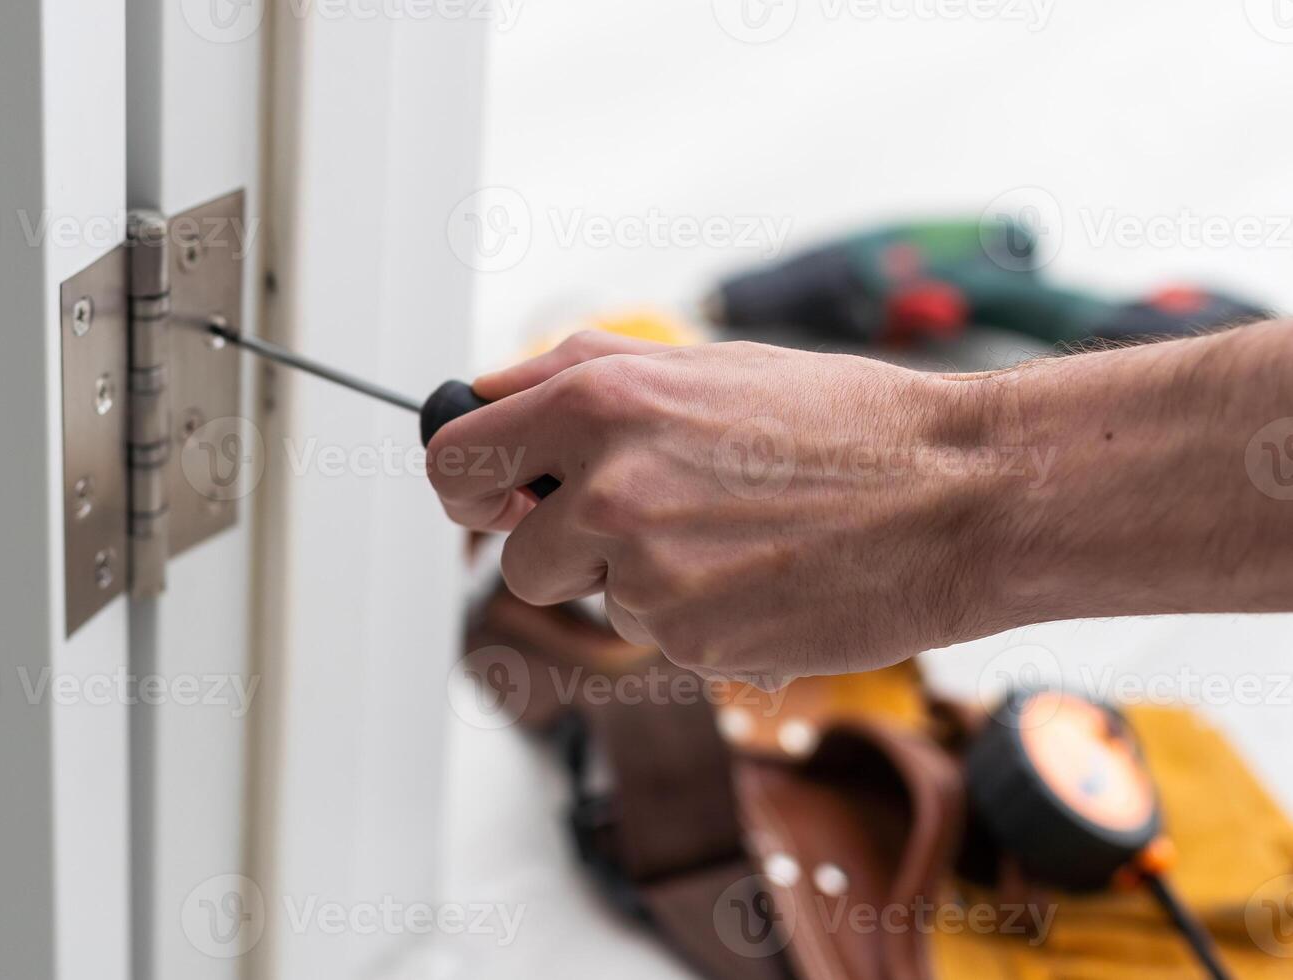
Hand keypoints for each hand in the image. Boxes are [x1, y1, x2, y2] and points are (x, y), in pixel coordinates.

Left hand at [427, 331, 997, 681]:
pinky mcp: (691, 640)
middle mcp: (608, 486)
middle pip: (517, 556)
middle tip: (653, 523)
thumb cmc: (844, 423)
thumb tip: (488, 398)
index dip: (469, 489)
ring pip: (596, 601)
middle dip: (566, 551)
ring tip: (736, 540)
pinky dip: (699, 618)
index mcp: (599, 400)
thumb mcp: (703, 366)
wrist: (959, 493)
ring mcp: (647, 572)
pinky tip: (765, 579)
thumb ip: (579, 377)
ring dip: (643, 583)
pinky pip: (659, 637)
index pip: (452, 462)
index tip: (500, 499)